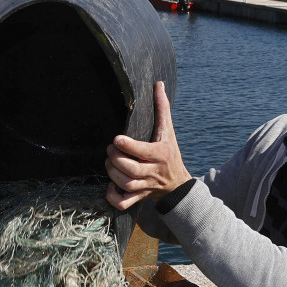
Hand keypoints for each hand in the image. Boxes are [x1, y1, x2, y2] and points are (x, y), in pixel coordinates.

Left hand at [105, 81, 191, 211]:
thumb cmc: (170, 153)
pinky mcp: (140, 197)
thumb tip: (158, 84)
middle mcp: (154, 171)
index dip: (128, 146)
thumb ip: (162, 108)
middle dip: (116, 160)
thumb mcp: (168, 131)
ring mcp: (146, 186)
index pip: (143, 152)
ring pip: (127, 185)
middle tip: (109, 150)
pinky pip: (125, 203)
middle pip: (132, 170)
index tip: (116, 139)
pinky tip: (109, 186)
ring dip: (113, 174)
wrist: (178, 184)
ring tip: (108, 162)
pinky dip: (113, 197)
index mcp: (160, 154)